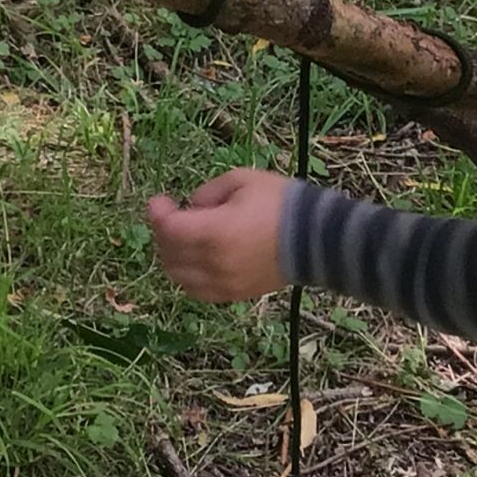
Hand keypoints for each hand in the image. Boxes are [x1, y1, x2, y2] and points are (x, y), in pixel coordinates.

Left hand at [147, 168, 290, 302]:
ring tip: (183, 239)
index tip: (161, 200)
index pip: (169, 229)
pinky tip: (195, 261)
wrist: (318, 240)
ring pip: (178, 276)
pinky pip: (196, 291)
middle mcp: (214, 263)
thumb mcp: (243, 181)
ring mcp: (223, 283)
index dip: (158, 213)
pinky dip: (188, 276)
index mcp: (216, 232)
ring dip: (173, 256)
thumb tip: (192, 206)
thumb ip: (208, 191)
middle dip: (163, 232)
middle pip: (168, 253)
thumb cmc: (282, 204)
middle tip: (172, 216)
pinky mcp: (234, 295)